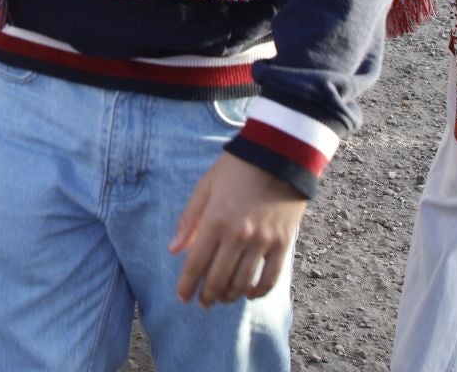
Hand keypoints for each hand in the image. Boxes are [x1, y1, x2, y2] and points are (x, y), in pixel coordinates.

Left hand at [170, 152, 307, 307]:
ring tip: (222, 298)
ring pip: (243, 282)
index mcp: (215, 221)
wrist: (278, 154)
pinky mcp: (283, 243)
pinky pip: (270, 277)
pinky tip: (249, 293)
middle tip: (203, 302)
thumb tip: (173, 249)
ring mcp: (262, 241)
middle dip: (207, 295)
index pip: (196, 264)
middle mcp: (238, 235)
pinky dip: (258, 291)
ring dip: (230, 296)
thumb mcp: (205, 187)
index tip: (182, 297)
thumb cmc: (236, 168)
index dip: (187, 285)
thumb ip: (189, 219)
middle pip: (219, 278)